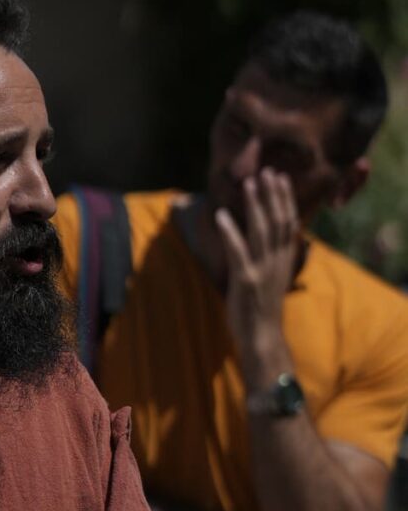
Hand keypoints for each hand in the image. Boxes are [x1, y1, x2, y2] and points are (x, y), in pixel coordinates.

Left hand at [214, 169, 299, 379]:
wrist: (262, 340)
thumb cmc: (262, 312)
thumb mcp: (273, 281)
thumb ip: (273, 260)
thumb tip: (271, 245)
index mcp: (284, 260)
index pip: (289, 222)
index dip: (285, 199)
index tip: (281, 178)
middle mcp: (277, 260)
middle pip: (278, 220)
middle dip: (273, 194)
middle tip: (267, 170)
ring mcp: (262, 269)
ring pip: (261, 230)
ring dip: (255, 205)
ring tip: (249, 183)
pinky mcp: (246, 280)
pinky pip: (238, 251)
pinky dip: (230, 232)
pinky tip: (221, 216)